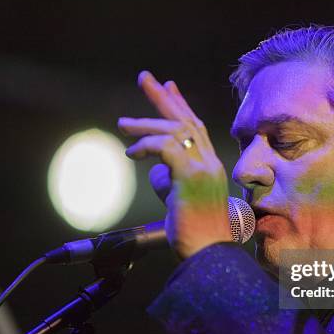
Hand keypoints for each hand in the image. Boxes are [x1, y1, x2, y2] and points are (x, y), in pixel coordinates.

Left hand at [118, 71, 230, 258]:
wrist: (209, 255)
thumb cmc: (196, 236)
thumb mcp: (180, 202)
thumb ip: (170, 182)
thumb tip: (154, 171)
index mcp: (211, 167)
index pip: (196, 128)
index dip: (180, 106)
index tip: (169, 88)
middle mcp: (210, 162)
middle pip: (186, 120)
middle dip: (163, 98)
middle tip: (145, 78)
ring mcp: (204, 167)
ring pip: (174, 131)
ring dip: (145, 125)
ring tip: (122, 125)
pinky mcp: (192, 175)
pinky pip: (165, 147)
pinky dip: (145, 146)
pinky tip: (131, 154)